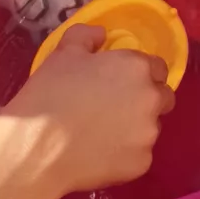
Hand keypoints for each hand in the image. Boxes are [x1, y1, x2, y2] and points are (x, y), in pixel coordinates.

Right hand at [3, 25, 173, 194]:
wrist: (37, 147)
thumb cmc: (50, 94)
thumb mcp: (63, 54)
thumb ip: (87, 36)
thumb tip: (101, 34)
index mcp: (136, 68)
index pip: (157, 67)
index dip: (140, 73)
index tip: (121, 80)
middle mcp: (151, 99)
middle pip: (163, 97)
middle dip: (146, 99)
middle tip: (116, 106)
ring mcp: (149, 134)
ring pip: (151, 127)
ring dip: (135, 127)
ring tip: (103, 133)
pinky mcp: (141, 164)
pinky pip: (138, 155)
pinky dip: (124, 153)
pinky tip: (99, 153)